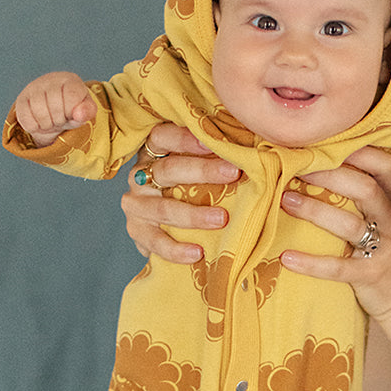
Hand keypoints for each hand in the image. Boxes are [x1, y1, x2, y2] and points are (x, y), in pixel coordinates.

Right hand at [14, 71, 96, 146]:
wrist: (53, 113)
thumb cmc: (72, 110)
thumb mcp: (85, 111)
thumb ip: (87, 111)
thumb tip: (79, 114)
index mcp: (70, 80)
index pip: (72, 96)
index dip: (72, 111)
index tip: (72, 112)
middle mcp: (50, 80)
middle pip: (55, 107)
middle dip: (60, 119)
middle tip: (61, 118)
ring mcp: (33, 88)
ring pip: (40, 114)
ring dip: (48, 124)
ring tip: (51, 119)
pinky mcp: (21, 100)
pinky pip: (27, 120)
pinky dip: (35, 127)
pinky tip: (40, 121)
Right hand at [121, 124, 240, 261]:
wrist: (158, 223)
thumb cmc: (187, 186)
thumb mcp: (194, 165)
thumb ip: (212, 156)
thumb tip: (253, 146)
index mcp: (153, 152)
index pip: (162, 137)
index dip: (185, 138)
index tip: (214, 141)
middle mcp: (140, 176)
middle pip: (168, 170)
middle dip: (203, 171)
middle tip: (234, 173)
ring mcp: (136, 205)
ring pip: (163, 208)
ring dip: (194, 215)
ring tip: (222, 219)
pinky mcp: (137, 232)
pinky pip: (156, 242)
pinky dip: (176, 249)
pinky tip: (198, 252)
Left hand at [280, 147, 390, 350]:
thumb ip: (375, 196)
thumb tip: (329, 166)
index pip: (386, 167)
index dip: (359, 151)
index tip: (327, 141)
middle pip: (364, 188)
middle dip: (329, 174)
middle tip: (296, 167)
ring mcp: (385, 249)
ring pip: (350, 224)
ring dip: (315, 210)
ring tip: (285, 200)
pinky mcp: (372, 276)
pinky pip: (339, 268)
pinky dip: (311, 263)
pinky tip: (286, 257)